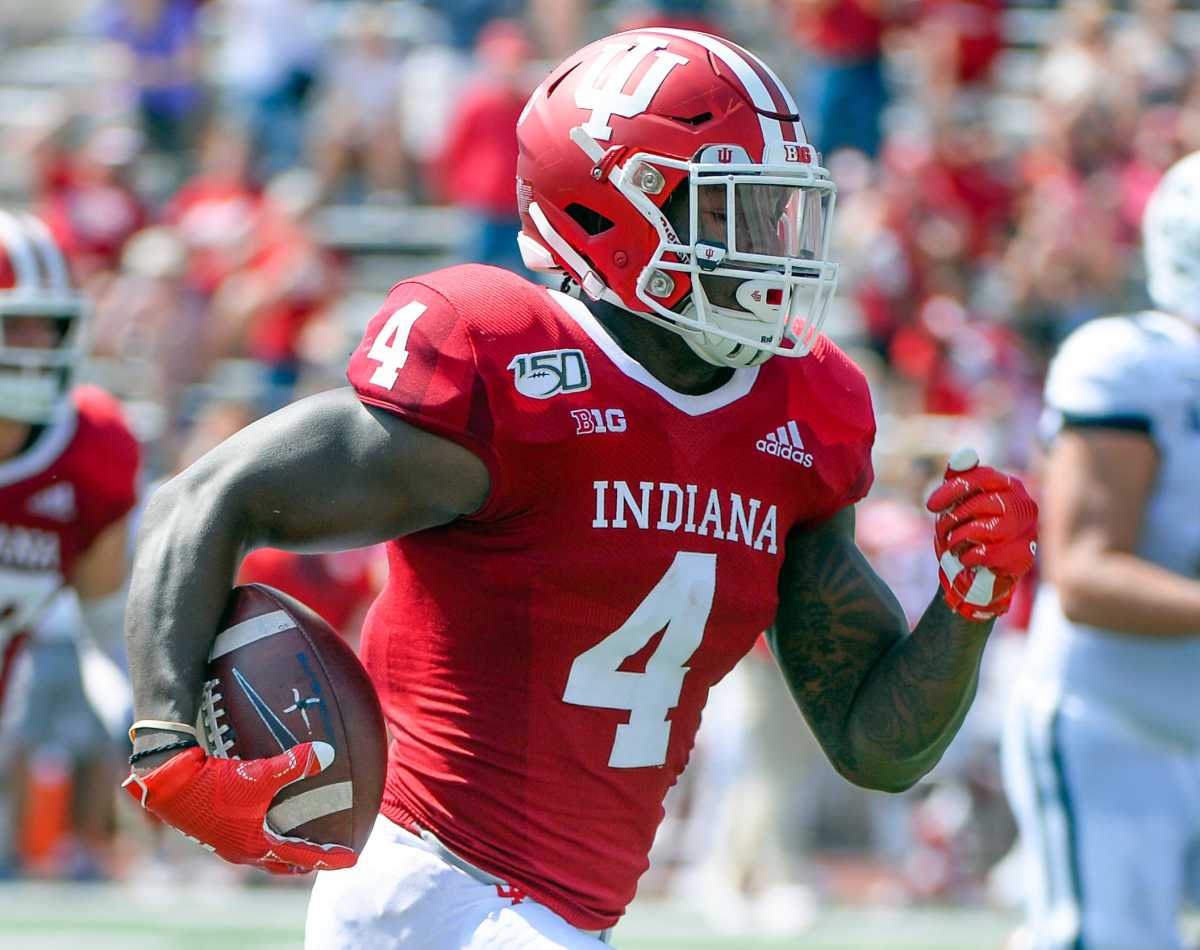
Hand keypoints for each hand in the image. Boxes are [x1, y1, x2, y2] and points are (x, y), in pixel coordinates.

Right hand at [122, 743, 356, 873]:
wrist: (169, 785)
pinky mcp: (212, 829)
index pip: (303, 858)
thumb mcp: (259, 774)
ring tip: (295, 837)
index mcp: (257, 846)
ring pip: (261, 852)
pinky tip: (263, 813)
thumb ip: (294, 764)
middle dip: (303, 861)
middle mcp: (241, 850)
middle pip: (280, 863)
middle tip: (323, 855)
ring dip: (281, 848)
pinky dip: (262, 831)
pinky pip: (246, 835)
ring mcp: (224, 842)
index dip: (329, 859)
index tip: (350, 859)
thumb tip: (327, 752)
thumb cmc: (215, 785)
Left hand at [926, 448, 1037, 621]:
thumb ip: (959, 478)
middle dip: (953, 518)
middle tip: (942, 530)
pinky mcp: (1024, 557)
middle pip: (981, 502)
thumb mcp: (959, 504)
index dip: (952, 489)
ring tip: (955, 544)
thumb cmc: (968, 534)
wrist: (977, 576)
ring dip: (959, 538)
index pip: (981, 476)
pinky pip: (987, 553)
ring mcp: (1028, 531)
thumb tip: (963, 456)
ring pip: (983, 528)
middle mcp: (1024, 505)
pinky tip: (968, 559)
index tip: (930, 506)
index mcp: (1009, 485)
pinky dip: (968, 557)